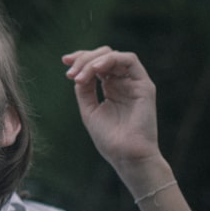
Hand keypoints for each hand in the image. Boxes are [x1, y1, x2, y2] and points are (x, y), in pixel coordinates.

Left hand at [63, 47, 161, 168]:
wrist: (126, 155)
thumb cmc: (109, 138)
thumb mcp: (89, 109)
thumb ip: (84, 89)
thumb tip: (78, 72)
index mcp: (111, 88)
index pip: (97, 64)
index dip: (80, 59)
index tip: (65, 62)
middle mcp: (123, 83)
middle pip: (104, 56)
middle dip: (84, 58)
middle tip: (70, 73)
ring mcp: (134, 83)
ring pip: (115, 56)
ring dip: (94, 61)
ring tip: (80, 76)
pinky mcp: (144, 85)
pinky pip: (129, 60)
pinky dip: (111, 59)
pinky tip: (96, 69)